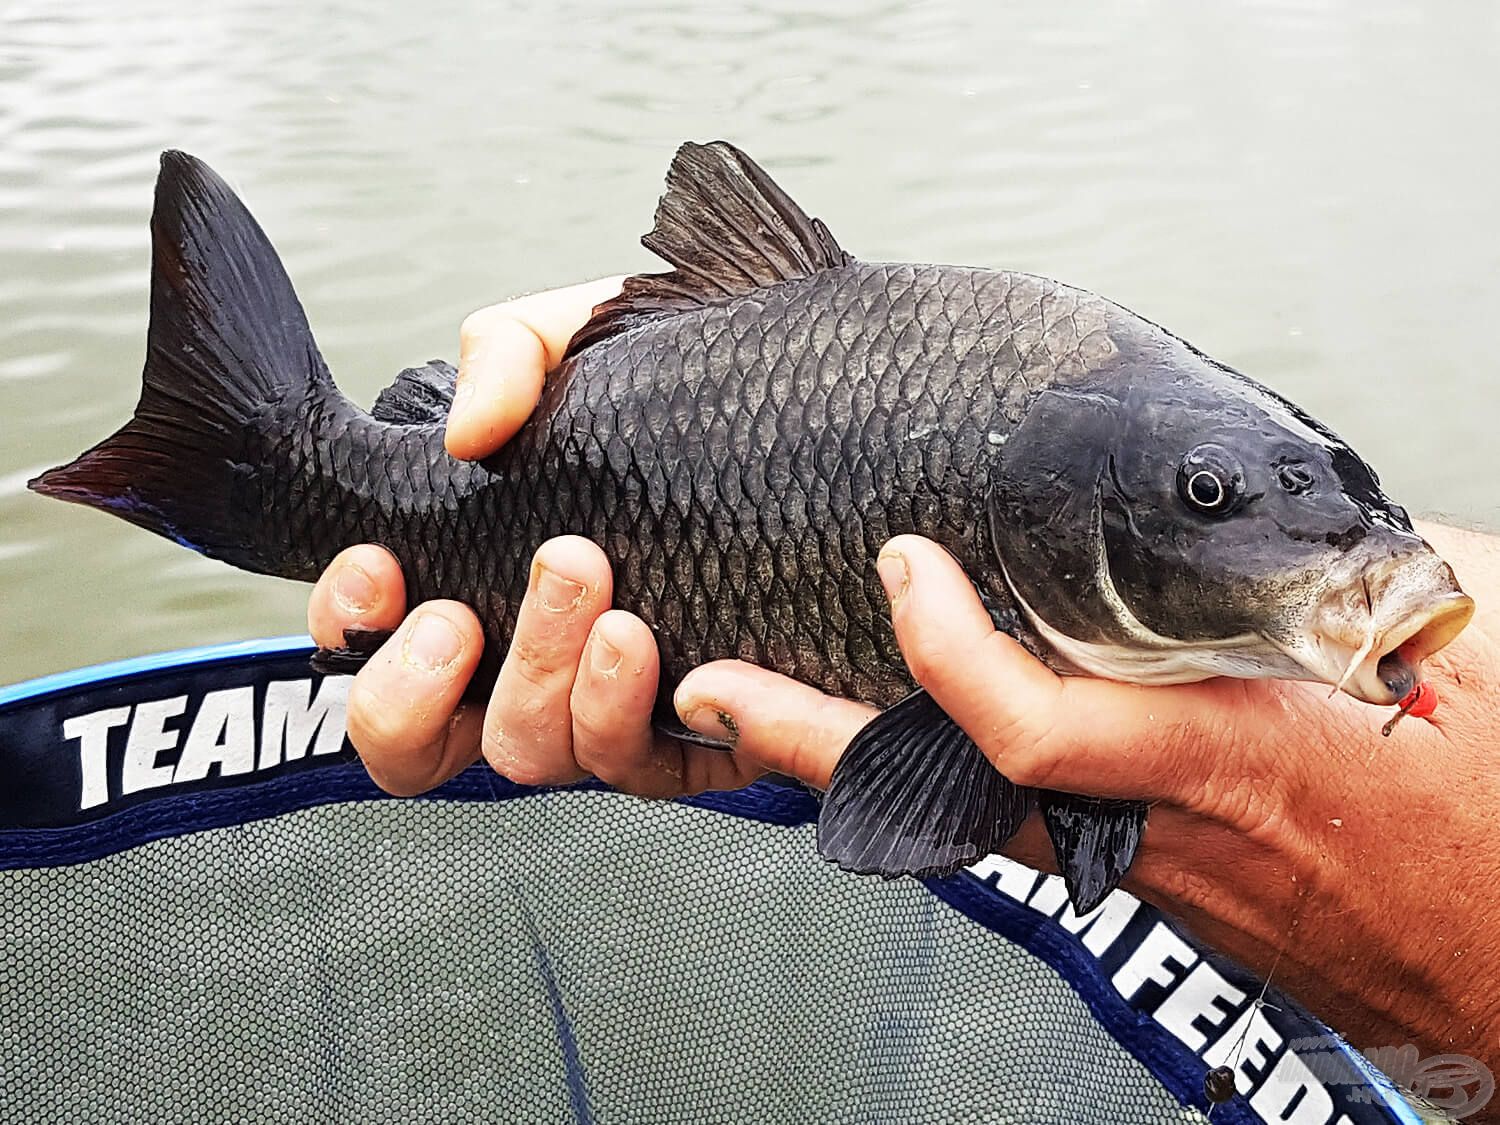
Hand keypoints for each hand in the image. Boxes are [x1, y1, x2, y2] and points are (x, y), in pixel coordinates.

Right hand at [307, 280, 841, 797]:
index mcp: (474, 589)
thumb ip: (505, 357)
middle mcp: (526, 665)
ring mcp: (604, 708)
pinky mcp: (697, 734)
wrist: (803, 405)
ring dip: (543, 676)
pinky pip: (644, 770)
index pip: (366, 653)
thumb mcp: (577, 342)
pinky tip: (649, 640)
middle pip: (420, 745)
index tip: (383, 563)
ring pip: (530, 754)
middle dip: (424, 679)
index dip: (349, 628)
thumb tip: (468, 436)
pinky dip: (631, 716)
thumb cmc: (673, 391)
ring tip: (590, 584)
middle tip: (472, 595)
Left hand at [671, 524, 1499, 1067]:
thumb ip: (1359, 567)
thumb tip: (1282, 505)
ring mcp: (1144, 874)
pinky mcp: (1154, 894)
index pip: (1035, 727)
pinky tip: (893, 737)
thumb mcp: (1467, 641)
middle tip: (709, 684)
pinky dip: (940, 779)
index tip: (901, 566)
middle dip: (809, 742)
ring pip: (963, 816)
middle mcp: (1156, 827)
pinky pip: (1020, 828)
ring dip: (850, 761)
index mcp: (1228, 753)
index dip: (944, 653)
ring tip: (753, 700)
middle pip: (943, 792)